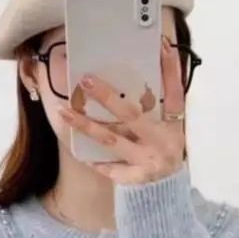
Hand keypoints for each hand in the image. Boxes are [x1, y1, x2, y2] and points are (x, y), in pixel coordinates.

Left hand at [58, 36, 185, 185]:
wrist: (169, 191)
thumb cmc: (165, 152)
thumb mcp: (171, 128)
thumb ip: (164, 101)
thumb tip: (151, 63)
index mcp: (175, 126)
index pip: (175, 94)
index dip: (171, 70)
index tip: (162, 45)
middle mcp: (162, 142)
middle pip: (131, 115)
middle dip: (107, 97)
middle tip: (86, 80)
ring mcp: (147, 162)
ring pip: (110, 140)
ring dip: (85, 125)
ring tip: (63, 111)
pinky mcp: (135, 179)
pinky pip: (110, 168)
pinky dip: (94, 160)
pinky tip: (78, 150)